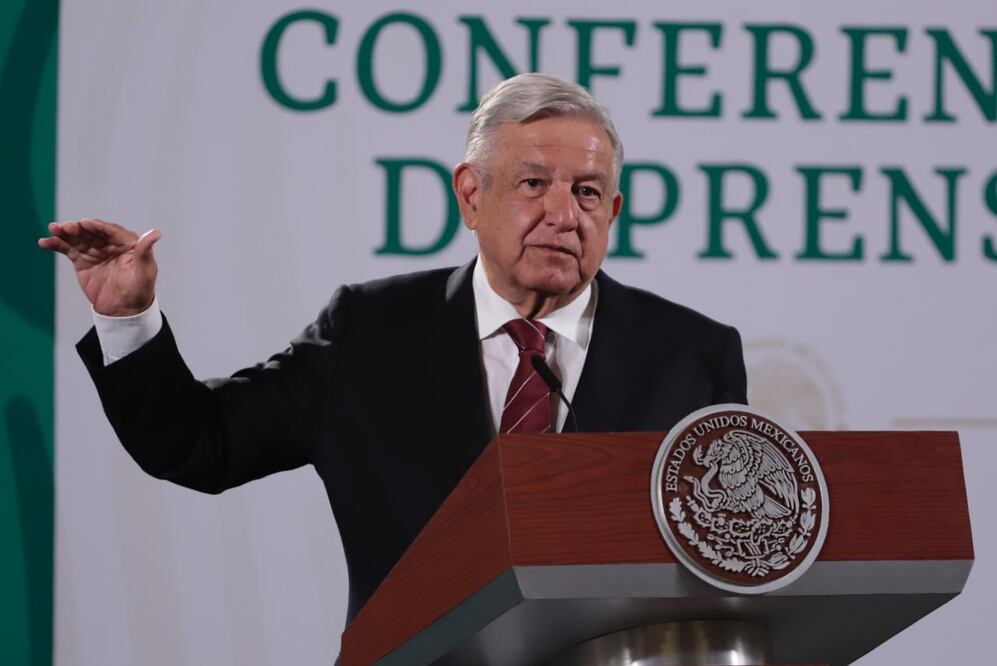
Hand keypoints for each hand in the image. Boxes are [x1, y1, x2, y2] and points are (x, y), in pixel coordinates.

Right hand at [38, 218, 160, 315]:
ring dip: (64, 233)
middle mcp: (110, 244)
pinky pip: (68, 250)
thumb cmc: (139, 291)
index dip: (98, 226)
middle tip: (66, 227)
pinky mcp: (82, 262)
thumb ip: (144, 252)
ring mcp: (95, 252)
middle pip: (92, 232)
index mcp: (127, 243)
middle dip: (79, 228)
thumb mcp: (144, 272)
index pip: (111, 231)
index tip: (85, 223)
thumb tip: (156, 233)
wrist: (124, 312)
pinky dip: (56, 245)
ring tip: (53, 229)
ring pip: (78, 238)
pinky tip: (45, 242)